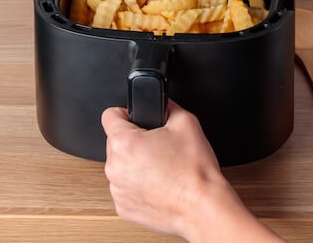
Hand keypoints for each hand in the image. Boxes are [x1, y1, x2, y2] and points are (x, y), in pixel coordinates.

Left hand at [102, 101, 281, 241]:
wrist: (202, 206)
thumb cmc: (195, 171)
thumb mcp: (187, 122)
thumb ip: (168, 106)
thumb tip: (161, 104)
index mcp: (125, 144)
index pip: (109, 115)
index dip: (125, 113)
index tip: (135, 119)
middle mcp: (114, 168)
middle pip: (115, 142)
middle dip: (134, 141)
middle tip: (158, 146)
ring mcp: (117, 190)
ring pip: (120, 166)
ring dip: (134, 164)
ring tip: (161, 167)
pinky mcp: (124, 208)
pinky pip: (125, 188)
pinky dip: (138, 185)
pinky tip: (158, 184)